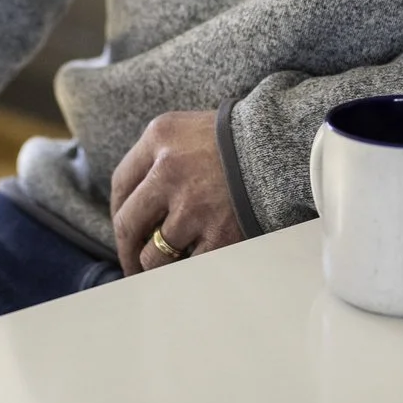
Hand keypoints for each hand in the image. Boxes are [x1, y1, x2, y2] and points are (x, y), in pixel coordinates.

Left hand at [109, 109, 244, 276]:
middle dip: (127, 251)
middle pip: (128, 224)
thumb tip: (136, 201)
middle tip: (132, 265)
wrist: (284, 146)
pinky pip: (187, 269)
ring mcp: (192, 207)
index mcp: (158, 138)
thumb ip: (158, 155)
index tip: (124, 230)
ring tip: (166, 269)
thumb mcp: (186, 129)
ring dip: (156, 266)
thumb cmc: (236, 139)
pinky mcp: (218, 235)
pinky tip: (191, 270)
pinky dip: (186, 273)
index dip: (118, 212)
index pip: (121, 184)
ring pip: (154, 254)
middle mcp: (168, 171)